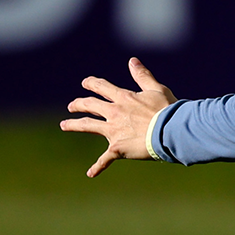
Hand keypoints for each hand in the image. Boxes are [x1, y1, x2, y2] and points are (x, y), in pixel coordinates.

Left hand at [60, 58, 177, 177]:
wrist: (170, 131)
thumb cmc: (167, 110)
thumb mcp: (155, 89)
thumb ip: (142, 76)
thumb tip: (132, 61)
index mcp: (123, 98)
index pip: (102, 87)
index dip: (92, 84)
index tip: (85, 83)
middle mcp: (114, 112)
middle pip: (90, 105)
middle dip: (78, 104)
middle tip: (71, 106)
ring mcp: (113, 131)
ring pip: (87, 126)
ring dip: (74, 125)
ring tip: (64, 125)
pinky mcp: (117, 148)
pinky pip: (104, 159)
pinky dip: (98, 167)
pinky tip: (91, 173)